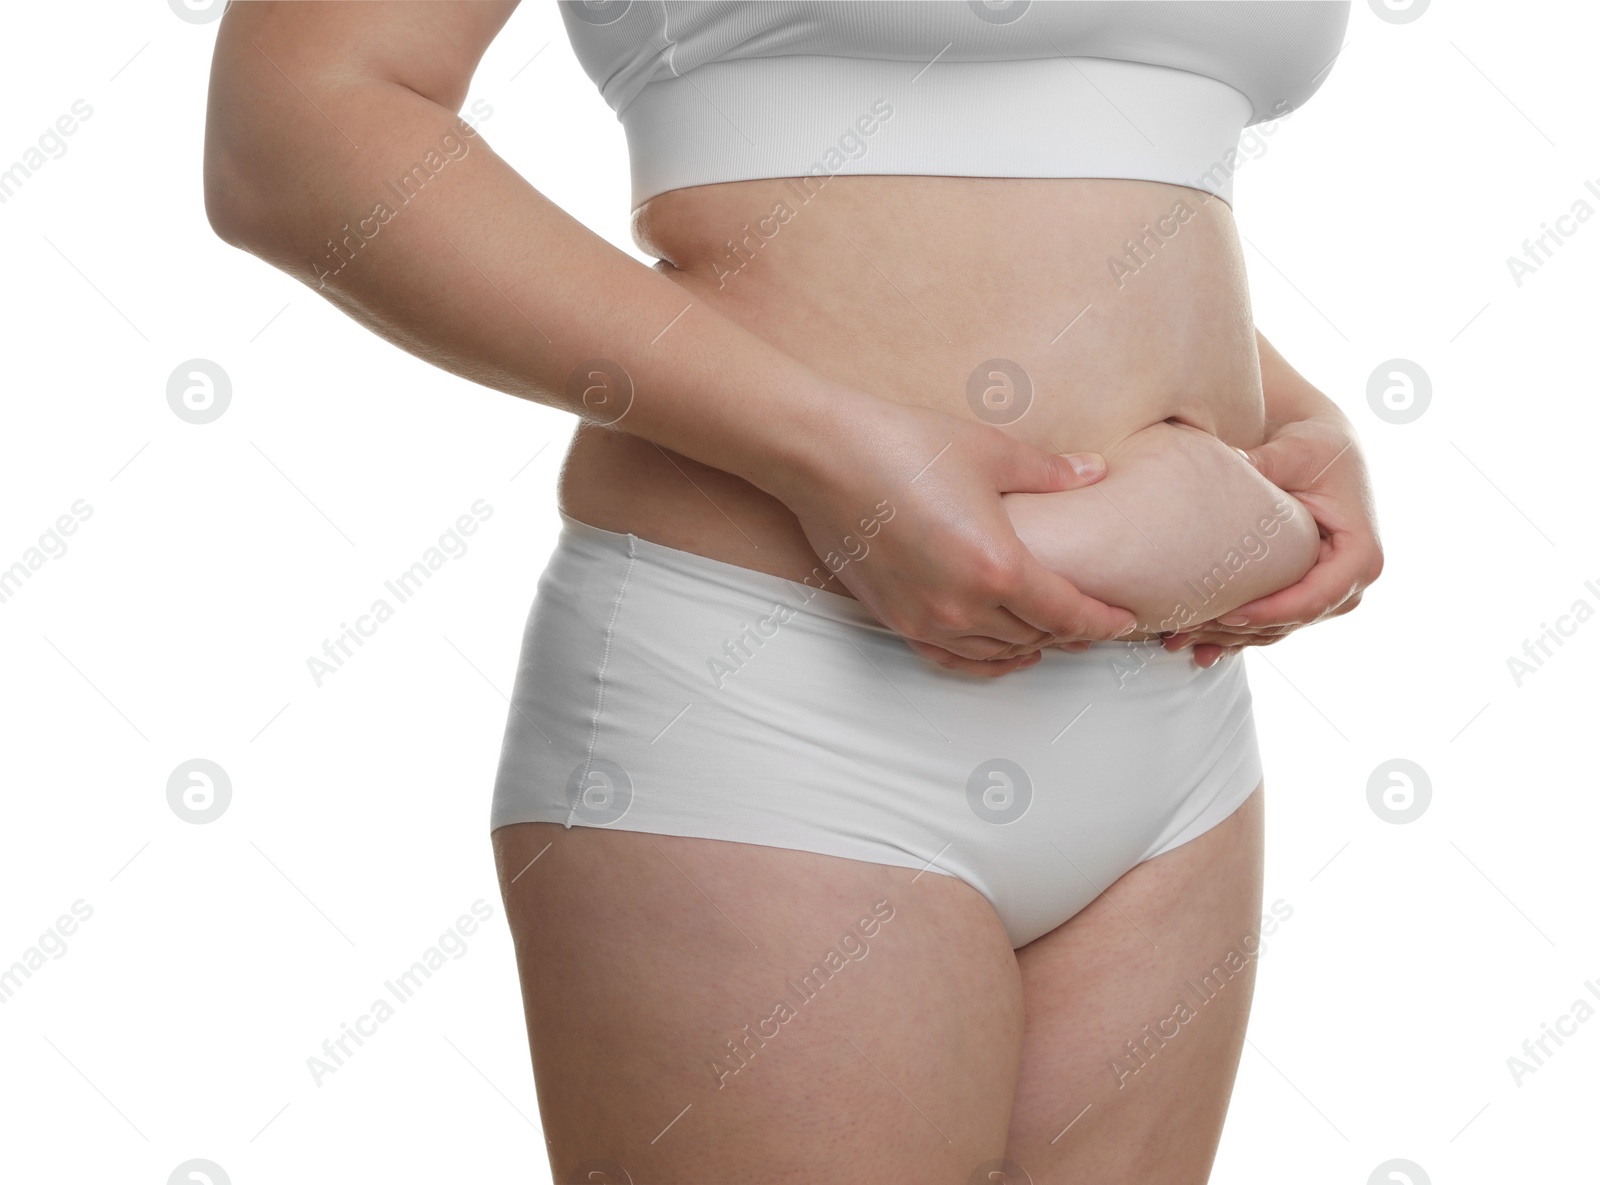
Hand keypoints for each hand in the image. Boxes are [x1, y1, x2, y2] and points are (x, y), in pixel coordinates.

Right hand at [775, 390, 1137, 676]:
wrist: (824, 457)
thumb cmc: (906, 446)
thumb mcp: (990, 451)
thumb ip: (1049, 472)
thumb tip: (1095, 472)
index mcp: (998, 566)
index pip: (1066, 612)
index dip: (1100, 620)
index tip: (1124, 620)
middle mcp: (964, 604)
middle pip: (1035, 635)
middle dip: (1070, 632)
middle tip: (1093, 621)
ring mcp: (926, 617)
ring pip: (995, 652)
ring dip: (1028, 647)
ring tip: (1051, 636)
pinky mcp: (894, 618)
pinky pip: (950, 657)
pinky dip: (982, 661)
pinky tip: (997, 654)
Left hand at [1162, 413, 1382, 666]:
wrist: (1319, 450)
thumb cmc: (1314, 446)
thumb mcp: (1296, 450)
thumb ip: (1268, 462)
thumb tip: (1230, 460)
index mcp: (1361, 554)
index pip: (1317, 596)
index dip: (1273, 611)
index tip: (1229, 615)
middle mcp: (1350, 582)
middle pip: (1292, 619)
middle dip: (1239, 630)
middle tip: (1188, 630)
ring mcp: (1327, 594)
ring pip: (1277, 629)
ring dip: (1229, 640)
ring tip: (1179, 640)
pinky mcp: (1303, 595)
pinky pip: (1269, 624)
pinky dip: (1234, 638)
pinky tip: (1197, 651)